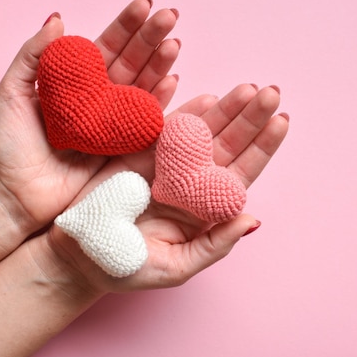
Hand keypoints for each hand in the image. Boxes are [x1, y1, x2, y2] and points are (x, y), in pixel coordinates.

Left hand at [0, 0, 179, 244]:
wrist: (14, 194)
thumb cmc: (9, 146)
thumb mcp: (10, 93)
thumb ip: (32, 56)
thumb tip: (58, 19)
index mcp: (76, 82)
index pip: (106, 46)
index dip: (126, 26)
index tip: (144, 5)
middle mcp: (99, 99)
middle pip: (131, 62)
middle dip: (151, 38)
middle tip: (170, 16)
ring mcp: (113, 123)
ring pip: (142, 87)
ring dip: (161, 65)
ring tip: (175, 43)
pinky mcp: (121, 148)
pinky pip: (146, 122)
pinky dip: (161, 102)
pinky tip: (173, 81)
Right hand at [46, 84, 288, 293]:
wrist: (73, 257)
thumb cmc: (124, 268)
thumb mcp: (175, 268)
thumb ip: (214, 246)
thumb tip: (252, 220)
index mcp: (204, 208)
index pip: (240, 173)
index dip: (261, 147)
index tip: (282, 121)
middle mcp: (190, 182)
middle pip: (227, 144)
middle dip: (250, 118)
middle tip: (271, 93)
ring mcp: (164, 164)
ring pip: (201, 131)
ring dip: (224, 108)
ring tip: (247, 88)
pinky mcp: (135, 152)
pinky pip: (164, 128)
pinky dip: (183, 113)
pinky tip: (206, 97)